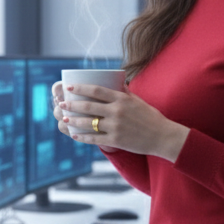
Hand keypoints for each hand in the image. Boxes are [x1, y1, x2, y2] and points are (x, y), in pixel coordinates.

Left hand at [58, 82, 189, 162]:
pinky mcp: (116, 140)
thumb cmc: (151, 117)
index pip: (96, 90)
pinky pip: (95, 139)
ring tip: (64, 119)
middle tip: (61, 104)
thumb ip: (125, 93)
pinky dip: (83, 137)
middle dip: (72, 104)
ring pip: (89, 123)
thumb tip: (117, 83)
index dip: (81, 88)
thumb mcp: (138, 101)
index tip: (69, 87)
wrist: (162, 136)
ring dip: (74, 120)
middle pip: (88, 106)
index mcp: (122, 99)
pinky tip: (75, 135)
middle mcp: (117, 111)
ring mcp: (116, 126)